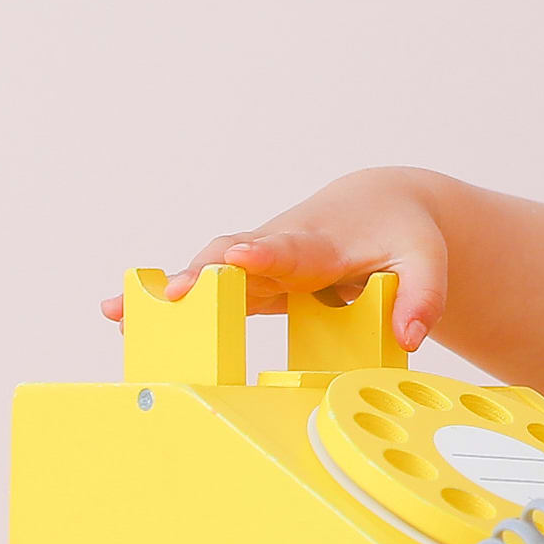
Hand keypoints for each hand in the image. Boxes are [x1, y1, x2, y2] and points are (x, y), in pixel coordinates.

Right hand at [105, 167, 453, 348]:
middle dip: (203, 273)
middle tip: (169, 294)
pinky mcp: (250, 278)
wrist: (379, 206)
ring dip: (167, 288)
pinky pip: (207, 289)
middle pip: (235, 257)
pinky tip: (121, 315)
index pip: (293, 248)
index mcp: (324, 244)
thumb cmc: (400, 233)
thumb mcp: (427, 259)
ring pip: (209, 270)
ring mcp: (260, 263)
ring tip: (117, 310)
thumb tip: (412, 337)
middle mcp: (282, 248)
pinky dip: (167, 300)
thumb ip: (424, 295)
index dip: (266, 253)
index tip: (239, 255)